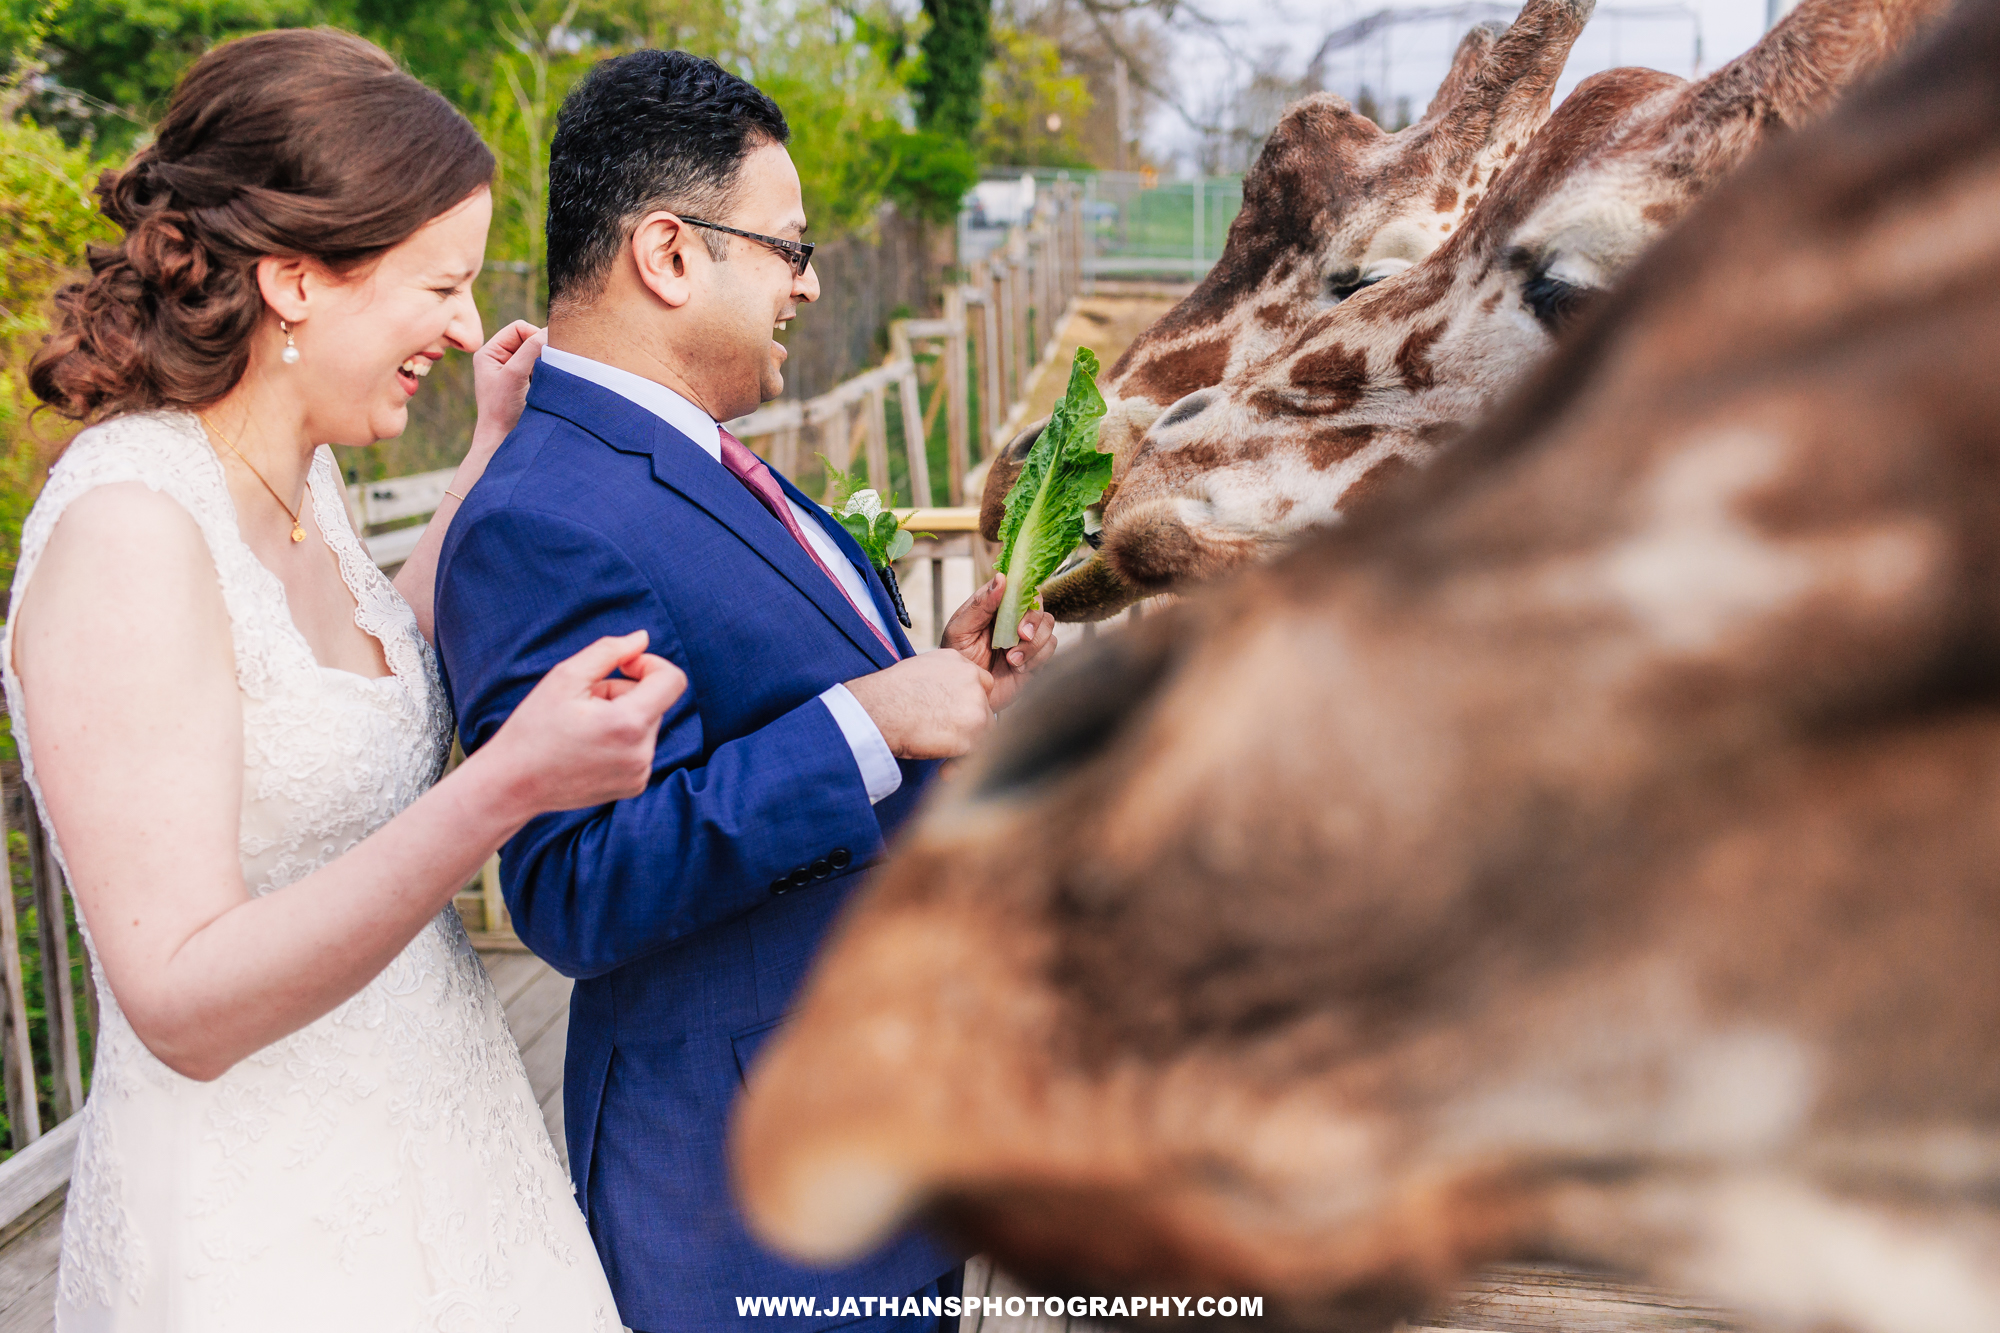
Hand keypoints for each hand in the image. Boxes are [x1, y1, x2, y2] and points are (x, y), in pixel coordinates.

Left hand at [469, 320, 546, 458]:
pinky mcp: (524, 384)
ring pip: (536, 354)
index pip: (518, 328)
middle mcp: (500, 359)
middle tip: (548, 366)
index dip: (534, 335)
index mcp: (490, 352)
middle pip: (529, 339)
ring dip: (545, 362)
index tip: (545, 353)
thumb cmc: (502, 410)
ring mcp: (512, 372)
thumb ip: (531, 348)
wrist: (502, 441)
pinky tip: (547, 386)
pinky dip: (547, 373)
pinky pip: (540, 368)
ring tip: (545, 379)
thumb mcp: (515, 374)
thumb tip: (551, 330)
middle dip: (541, 349)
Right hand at [480, 631, 686, 815]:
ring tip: (581, 728)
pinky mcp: (634, 786)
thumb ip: (609, 651)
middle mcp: (642, 753)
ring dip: (620, 716)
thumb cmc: (534, 727)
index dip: (650, 664)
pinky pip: (640, 747)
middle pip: (654, 701)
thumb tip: (642, 638)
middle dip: (623, 693)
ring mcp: (640, 773)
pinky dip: (620, 740)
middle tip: (582, 704)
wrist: (513, 784)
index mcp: (629, 724)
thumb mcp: (565, 677)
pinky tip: (587, 749)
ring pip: (646, 724)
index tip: (624, 665)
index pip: (672, 680)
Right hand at [844, 649, 994, 758]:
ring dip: (967, 742)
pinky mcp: (972, 734)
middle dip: (970, 722)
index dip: (969, 701)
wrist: (880, 711)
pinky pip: (976, 752)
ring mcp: (975, 707)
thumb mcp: (919, 670)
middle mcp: (971, 680)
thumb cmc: (888, 695)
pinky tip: (945, 768)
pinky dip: (961, 763)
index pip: (980, 683)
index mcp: (958, 662)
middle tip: (949, 735)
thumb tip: (944, 695)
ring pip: (984, 729)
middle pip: (985, 706)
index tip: (956, 714)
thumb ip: (942, 679)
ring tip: (944, 752)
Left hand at [941, 573, 1058, 712]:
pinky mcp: (1035, 657)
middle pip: (1038, 605)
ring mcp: (1025, 638)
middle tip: (1020, 636)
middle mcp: (1012, 618)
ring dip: (1033, 644)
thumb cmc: (957, 660)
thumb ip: (980, 605)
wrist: (965, 694)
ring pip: (1048, 626)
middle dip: (1032, 620)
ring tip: (1011, 660)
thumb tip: (1000, 578)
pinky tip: (1018, 668)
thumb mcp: (960, 630)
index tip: (1019, 605)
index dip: (1024, 591)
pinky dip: (1037, 658)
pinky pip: (1050, 648)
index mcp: (994, 606)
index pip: (1017, 586)